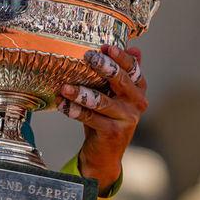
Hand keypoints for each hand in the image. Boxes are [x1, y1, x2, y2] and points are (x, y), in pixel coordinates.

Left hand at [56, 45, 147, 195]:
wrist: (105, 152)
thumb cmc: (106, 115)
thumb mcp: (114, 92)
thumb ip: (122, 71)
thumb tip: (135, 47)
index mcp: (138, 88)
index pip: (133, 68)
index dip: (120, 56)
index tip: (105, 47)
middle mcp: (137, 102)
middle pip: (120, 80)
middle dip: (103, 67)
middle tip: (87, 57)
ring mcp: (127, 118)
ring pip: (101, 101)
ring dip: (80, 93)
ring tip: (64, 86)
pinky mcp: (113, 132)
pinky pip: (89, 117)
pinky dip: (73, 110)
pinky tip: (61, 103)